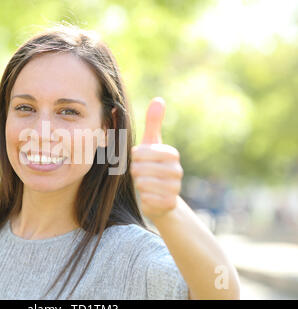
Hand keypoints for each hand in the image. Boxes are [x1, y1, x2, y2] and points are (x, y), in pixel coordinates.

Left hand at [130, 97, 183, 219]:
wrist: (161, 196)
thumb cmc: (152, 165)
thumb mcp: (152, 144)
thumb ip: (153, 123)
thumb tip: (159, 99)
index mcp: (172, 153)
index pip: (140, 153)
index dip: (135, 158)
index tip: (141, 160)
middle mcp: (177, 170)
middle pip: (139, 168)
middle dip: (135, 172)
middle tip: (143, 174)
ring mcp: (175, 188)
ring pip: (142, 183)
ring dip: (139, 184)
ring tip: (146, 184)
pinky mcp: (170, 203)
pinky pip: (146, 198)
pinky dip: (143, 197)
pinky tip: (150, 196)